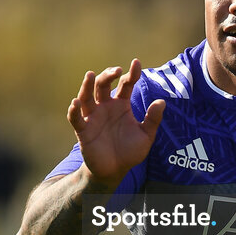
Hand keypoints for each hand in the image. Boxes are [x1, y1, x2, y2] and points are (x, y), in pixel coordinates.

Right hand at [67, 59, 165, 186]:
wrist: (115, 171)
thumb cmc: (130, 152)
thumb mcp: (146, 136)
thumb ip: (152, 119)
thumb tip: (162, 102)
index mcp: (121, 105)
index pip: (126, 84)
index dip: (131, 73)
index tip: (137, 63)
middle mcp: (105, 107)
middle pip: (103, 85)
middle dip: (108, 75)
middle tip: (117, 71)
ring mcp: (93, 117)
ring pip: (87, 97)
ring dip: (87, 85)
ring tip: (91, 75)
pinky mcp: (83, 130)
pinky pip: (76, 118)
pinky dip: (74, 111)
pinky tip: (75, 103)